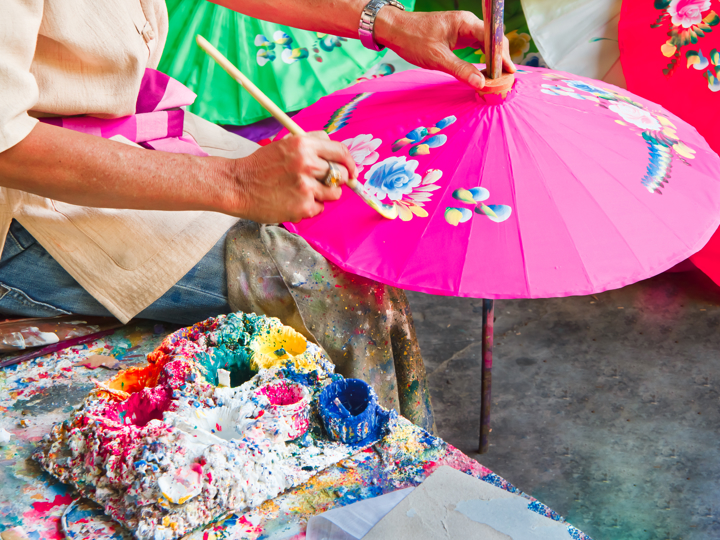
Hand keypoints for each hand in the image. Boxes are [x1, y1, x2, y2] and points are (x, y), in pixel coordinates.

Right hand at [230, 131, 356, 223]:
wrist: (237, 185)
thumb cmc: (261, 166)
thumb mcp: (285, 144)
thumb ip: (312, 144)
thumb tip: (338, 155)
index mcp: (304, 145)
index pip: (340, 151)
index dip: (350, 163)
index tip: (352, 172)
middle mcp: (307, 164)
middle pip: (341, 174)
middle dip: (337, 181)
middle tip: (322, 184)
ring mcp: (306, 187)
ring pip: (333, 194)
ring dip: (323, 195)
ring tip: (301, 192)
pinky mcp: (303, 206)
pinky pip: (320, 208)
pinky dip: (310, 207)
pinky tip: (292, 201)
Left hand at [374, 10, 514, 89]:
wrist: (395, 29)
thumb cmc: (413, 39)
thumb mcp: (438, 58)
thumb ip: (461, 70)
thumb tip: (481, 82)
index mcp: (465, 23)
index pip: (493, 38)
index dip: (502, 56)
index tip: (509, 72)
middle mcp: (467, 23)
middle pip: (493, 40)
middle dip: (501, 58)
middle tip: (506, 78)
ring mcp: (463, 29)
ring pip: (485, 43)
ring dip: (492, 59)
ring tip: (498, 77)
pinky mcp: (457, 36)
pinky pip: (476, 46)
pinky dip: (482, 57)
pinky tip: (485, 70)